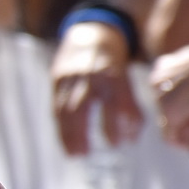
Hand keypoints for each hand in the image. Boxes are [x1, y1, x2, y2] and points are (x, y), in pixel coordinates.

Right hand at [51, 22, 143, 155]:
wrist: (90, 34)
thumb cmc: (113, 63)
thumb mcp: (126, 76)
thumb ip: (128, 103)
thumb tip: (131, 136)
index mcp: (111, 72)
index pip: (115, 99)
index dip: (117, 122)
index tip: (121, 143)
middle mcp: (88, 73)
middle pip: (83, 105)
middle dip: (83, 131)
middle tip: (88, 155)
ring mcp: (69, 76)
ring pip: (65, 107)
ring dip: (68, 133)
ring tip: (74, 154)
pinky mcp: (56, 79)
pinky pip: (56, 106)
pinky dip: (60, 127)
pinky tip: (66, 143)